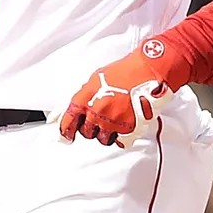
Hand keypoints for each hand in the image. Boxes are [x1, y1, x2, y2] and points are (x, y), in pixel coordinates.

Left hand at [60, 39, 179, 144]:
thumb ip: (83, 96)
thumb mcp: (96, 79)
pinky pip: (120, 141)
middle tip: (99, 119)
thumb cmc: (124, 71)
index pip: (68, 121)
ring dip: (106, 132)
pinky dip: (121, 137)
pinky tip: (124, 126)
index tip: (66, 135)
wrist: (147, 70)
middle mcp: (97, 111)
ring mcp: (112, 121)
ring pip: (103, 139)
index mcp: (86, 98)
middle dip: (90, 128)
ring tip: (114, 120)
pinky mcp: (128, 128)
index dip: (65, 131)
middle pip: (86, 133)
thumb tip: (72, 109)